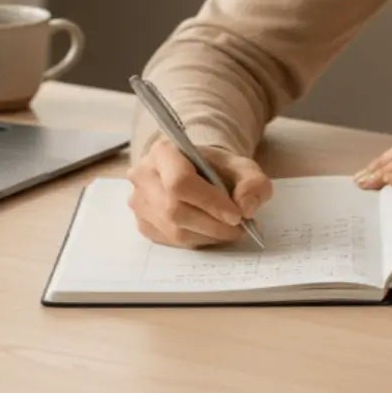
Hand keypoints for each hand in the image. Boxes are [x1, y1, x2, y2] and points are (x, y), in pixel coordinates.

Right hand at [126, 138, 273, 248]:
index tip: (236, 215)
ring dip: (207, 235)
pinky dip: (197, 240)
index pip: (180, 182)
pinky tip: (211, 232)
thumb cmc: (216, 168)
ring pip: (173, 230)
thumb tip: (246, 208)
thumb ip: (252, 182)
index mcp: (163, 152)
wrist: (197, 172)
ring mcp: (139, 202)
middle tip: (239, 228)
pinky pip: (170, 241)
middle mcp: (143, 175)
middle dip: (212, 224)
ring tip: (229, 230)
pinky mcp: (142, 223)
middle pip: (175, 210)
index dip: (210, 202)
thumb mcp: (242, 167)